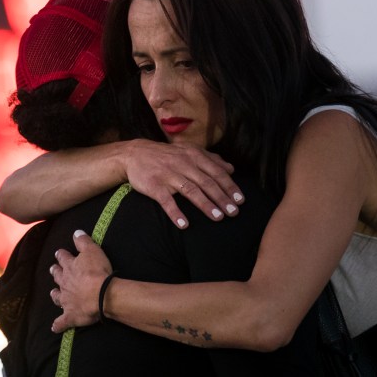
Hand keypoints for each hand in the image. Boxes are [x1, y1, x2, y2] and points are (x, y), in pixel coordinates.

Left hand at [49, 230, 111, 332]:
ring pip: (56, 296)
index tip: (59, 253)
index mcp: (70, 267)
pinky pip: (62, 322)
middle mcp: (64, 282)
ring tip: (53, 293)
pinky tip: (54, 327)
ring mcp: (66, 300)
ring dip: (55, 294)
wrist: (101, 295)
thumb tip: (75, 231)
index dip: (61, 255)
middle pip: (57, 275)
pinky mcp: (70, 315)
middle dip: (55, 272)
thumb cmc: (98, 271)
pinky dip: (58, 325)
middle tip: (53, 269)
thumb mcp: (92, 250)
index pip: (62, 258)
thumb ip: (82, 240)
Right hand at [122, 139, 242, 225]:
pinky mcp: (154, 186)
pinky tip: (184, 225)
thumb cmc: (166, 155)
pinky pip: (166, 200)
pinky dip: (175, 213)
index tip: (241, 200)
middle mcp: (183, 164)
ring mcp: (168, 175)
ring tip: (217, 217)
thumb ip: (210, 159)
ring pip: (190, 190)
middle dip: (222, 198)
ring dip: (205, 204)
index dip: (229, 186)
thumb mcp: (189, 151)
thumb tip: (231, 168)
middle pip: (206, 182)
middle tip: (234, 213)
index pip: (215, 172)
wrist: (135, 154)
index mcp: (193, 156)